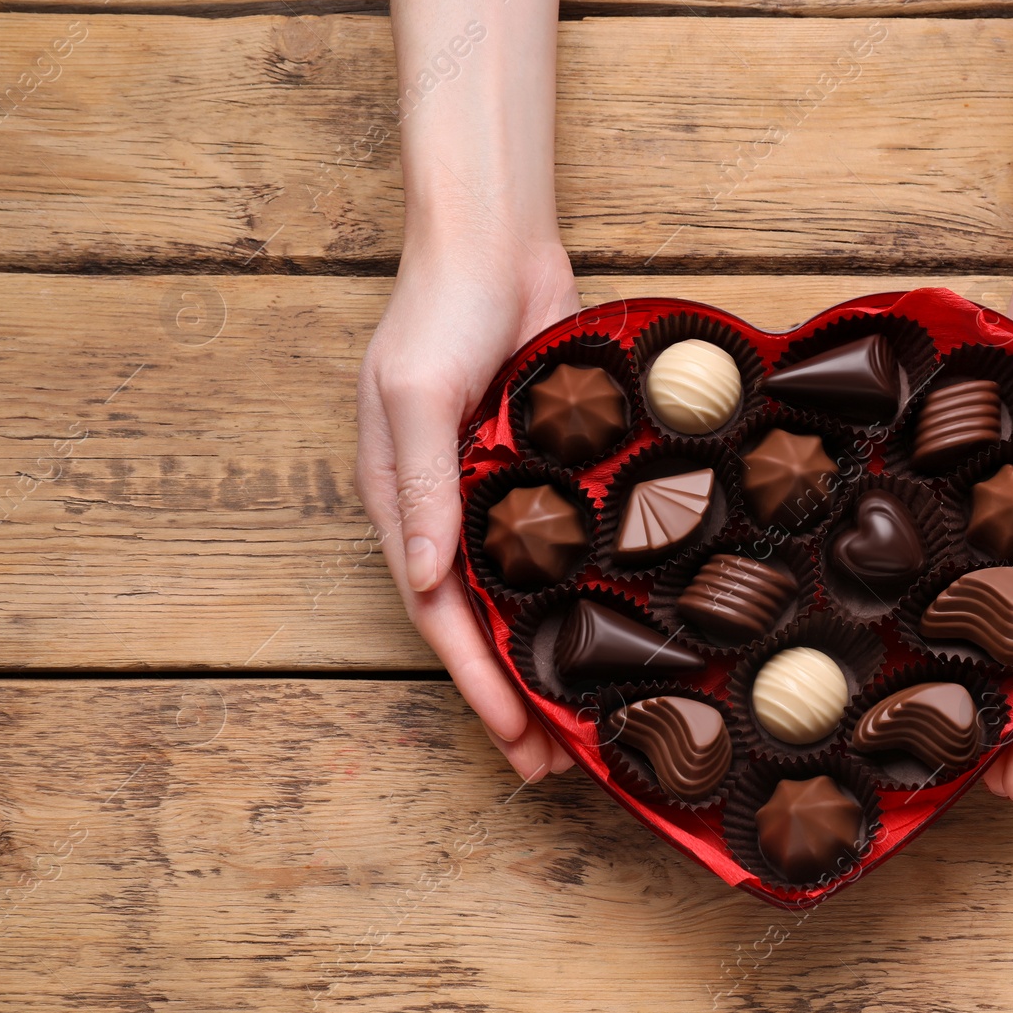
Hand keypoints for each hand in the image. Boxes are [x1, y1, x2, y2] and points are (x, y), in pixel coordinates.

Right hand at [355, 227, 580, 782]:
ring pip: (524, 599)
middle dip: (512, 697)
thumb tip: (423, 579)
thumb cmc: (442, 312)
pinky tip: (609, 631)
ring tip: (584, 723)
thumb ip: (422, 488)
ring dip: (547, 660)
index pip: (440, 617)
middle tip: (554, 766)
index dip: (477, 682)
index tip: (515, 741)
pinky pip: (562, 549)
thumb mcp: (417, 396)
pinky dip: (577, 597)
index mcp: (403, 505)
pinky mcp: (545, 473)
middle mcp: (449, 512)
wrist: (496, 245)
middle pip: (481, 624)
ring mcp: (499, 495)